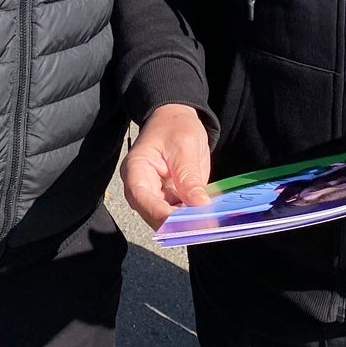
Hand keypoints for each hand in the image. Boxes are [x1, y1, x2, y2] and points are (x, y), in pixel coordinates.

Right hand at [121, 104, 211, 230]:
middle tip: (204, 227)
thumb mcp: (184, 146)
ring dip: (187, 224)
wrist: (177, 119)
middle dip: (178, 224)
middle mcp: (141, 188)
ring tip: (210, 225)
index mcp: (135, 170)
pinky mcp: (169, 200)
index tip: (185, 224)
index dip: (162, 215)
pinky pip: (179, 215)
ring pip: (167, 221)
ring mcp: (155, 196)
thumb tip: (199, 205)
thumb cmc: (175, 126)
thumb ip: (189, 176)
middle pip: (154, 215)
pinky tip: (209, 218)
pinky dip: (193, 218)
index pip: (142, 199)